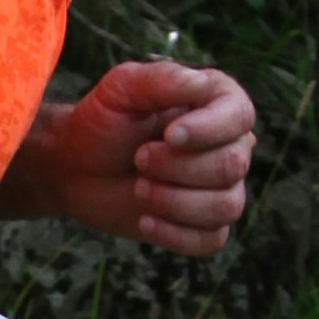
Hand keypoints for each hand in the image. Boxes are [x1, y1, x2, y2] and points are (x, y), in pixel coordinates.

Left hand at [21, 56, 256, 255]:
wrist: (77, 167)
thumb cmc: (103, 121)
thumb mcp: (122, 88)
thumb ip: (162, 78)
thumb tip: (202, 82)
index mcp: (218, 103)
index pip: (240, 117)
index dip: (208, 130)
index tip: (169, 135)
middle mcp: (230, 144)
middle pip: (232, 165)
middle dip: (177, 167)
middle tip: (139, 158)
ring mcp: (221, 187)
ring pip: (226, 206)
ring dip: (174, 201)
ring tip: (139, 188)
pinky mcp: (205, 224)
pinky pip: (211, 240)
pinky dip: (174, 233)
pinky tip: (145, 219)